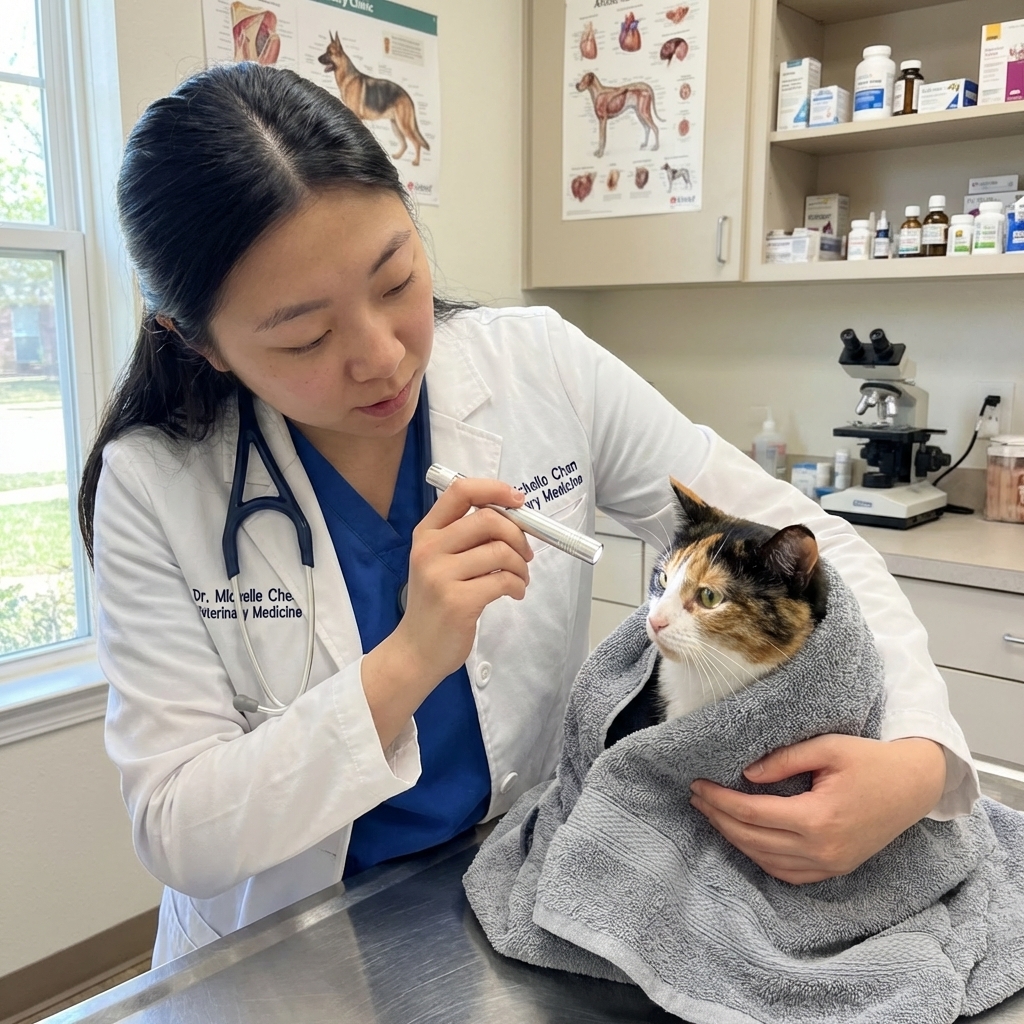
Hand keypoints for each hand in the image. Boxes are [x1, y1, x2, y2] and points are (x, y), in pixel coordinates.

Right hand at [361, 477, 532, 747]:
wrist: (417, 651)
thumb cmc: (435, 603)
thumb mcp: (439, 562)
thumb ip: (466, 537)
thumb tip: (515, 516)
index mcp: (425, 533)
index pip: (460, 491)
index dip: (495, 489)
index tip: (519, 501)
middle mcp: (429, 549)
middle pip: (488, 519)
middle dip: (517, 534)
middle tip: (525, 553)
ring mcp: (441, 576)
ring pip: (500, 551)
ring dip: (521, 565)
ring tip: (520, 579)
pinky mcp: (458, 602)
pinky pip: (503, 580)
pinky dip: (518, 585)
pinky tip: (515, 593)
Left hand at [688, 735, 946, 883]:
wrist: (914, 786)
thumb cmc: (871, 760)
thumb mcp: (827, 747)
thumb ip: (784, 759)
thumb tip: (746, 775)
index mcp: (818, 818)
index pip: (753, 813)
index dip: (720, 799)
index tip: (697, 784)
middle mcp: (822, 850)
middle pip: (753, 840)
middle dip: (719, 818)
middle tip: (696, 798)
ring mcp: (830, 864)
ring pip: (766, 860)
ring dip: (735, 839)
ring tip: (713, 814)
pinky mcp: (835, 868)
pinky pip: (787, 873)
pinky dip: (760, 857)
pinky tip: (743, 838)